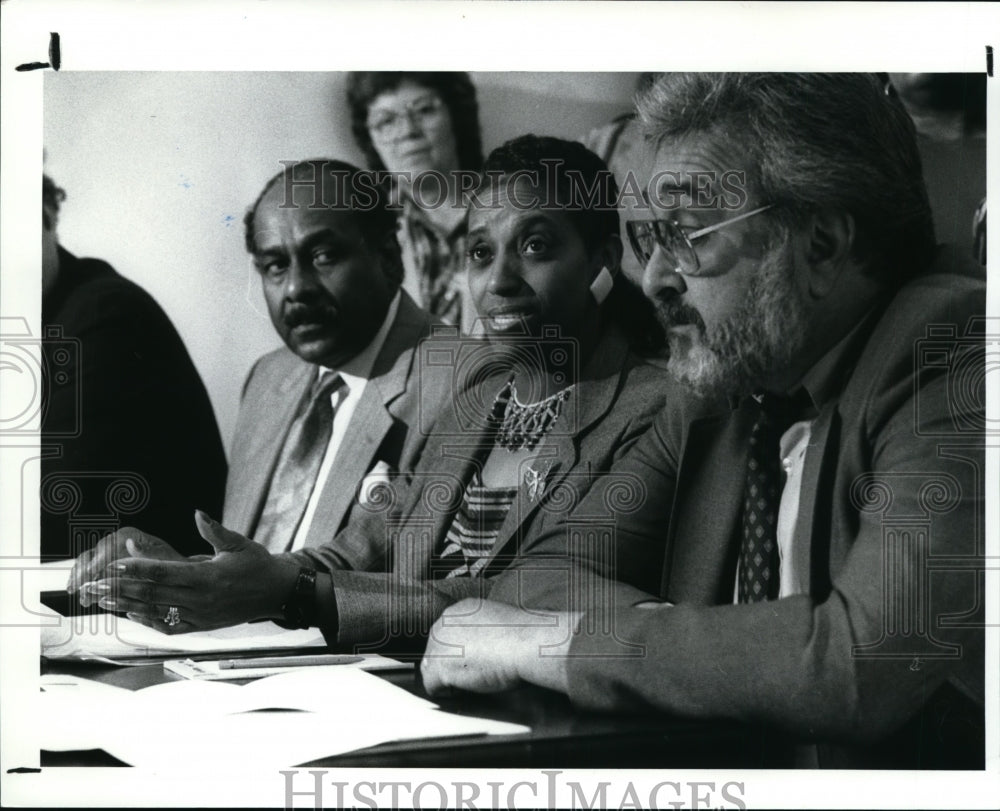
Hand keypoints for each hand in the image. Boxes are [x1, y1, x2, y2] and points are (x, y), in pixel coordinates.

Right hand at [67, 527, 186, 605]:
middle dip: (84, 573)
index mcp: (128, 536)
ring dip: (81, 582)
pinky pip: (88, 577)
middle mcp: (114, 543)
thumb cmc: (173, 567)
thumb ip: (148, 552)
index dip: (98, 561)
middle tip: (79, 589)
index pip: (107, 546)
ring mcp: (108, 556)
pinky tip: (84, 599)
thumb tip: (130, 542)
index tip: (90, 575)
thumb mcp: (166, 559)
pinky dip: (84, 587)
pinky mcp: (104, 569)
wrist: (174, 577)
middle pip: (92, 555)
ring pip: (86, 566)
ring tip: (83, 598)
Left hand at [89, 511, 299, 633]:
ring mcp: (201, 615)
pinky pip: (170, 626)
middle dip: (121, 588)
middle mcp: (202, 599)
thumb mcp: (239, 543)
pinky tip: (131, 614)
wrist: (278, 593)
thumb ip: (214, 530)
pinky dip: (148, 620)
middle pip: (153, 593)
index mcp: (209, 576)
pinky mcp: (203, 626)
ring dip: (127, 605)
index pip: (165, 572)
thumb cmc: (258, 565)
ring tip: (103, 599)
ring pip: (156, 611)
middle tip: (93, 584)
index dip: (138, 567)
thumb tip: (197, 514)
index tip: (114, 563)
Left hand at [420, 599, 581, 696]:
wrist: (527, 643)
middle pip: (434, 650)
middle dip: (450, 664)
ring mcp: (439, 644)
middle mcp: (443, 622)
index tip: (472, 661)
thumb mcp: (497, 624)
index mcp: (459, 610)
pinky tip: (466, 691)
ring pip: (431, 668)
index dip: (458, 652)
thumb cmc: (523, 635)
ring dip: (448, 678)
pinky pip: (432, 687)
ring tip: (472, 683)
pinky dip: (447, 694)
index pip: (445, 635)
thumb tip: (480, 648)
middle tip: (474, 674)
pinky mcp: (440, 666)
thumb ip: (480, 632)